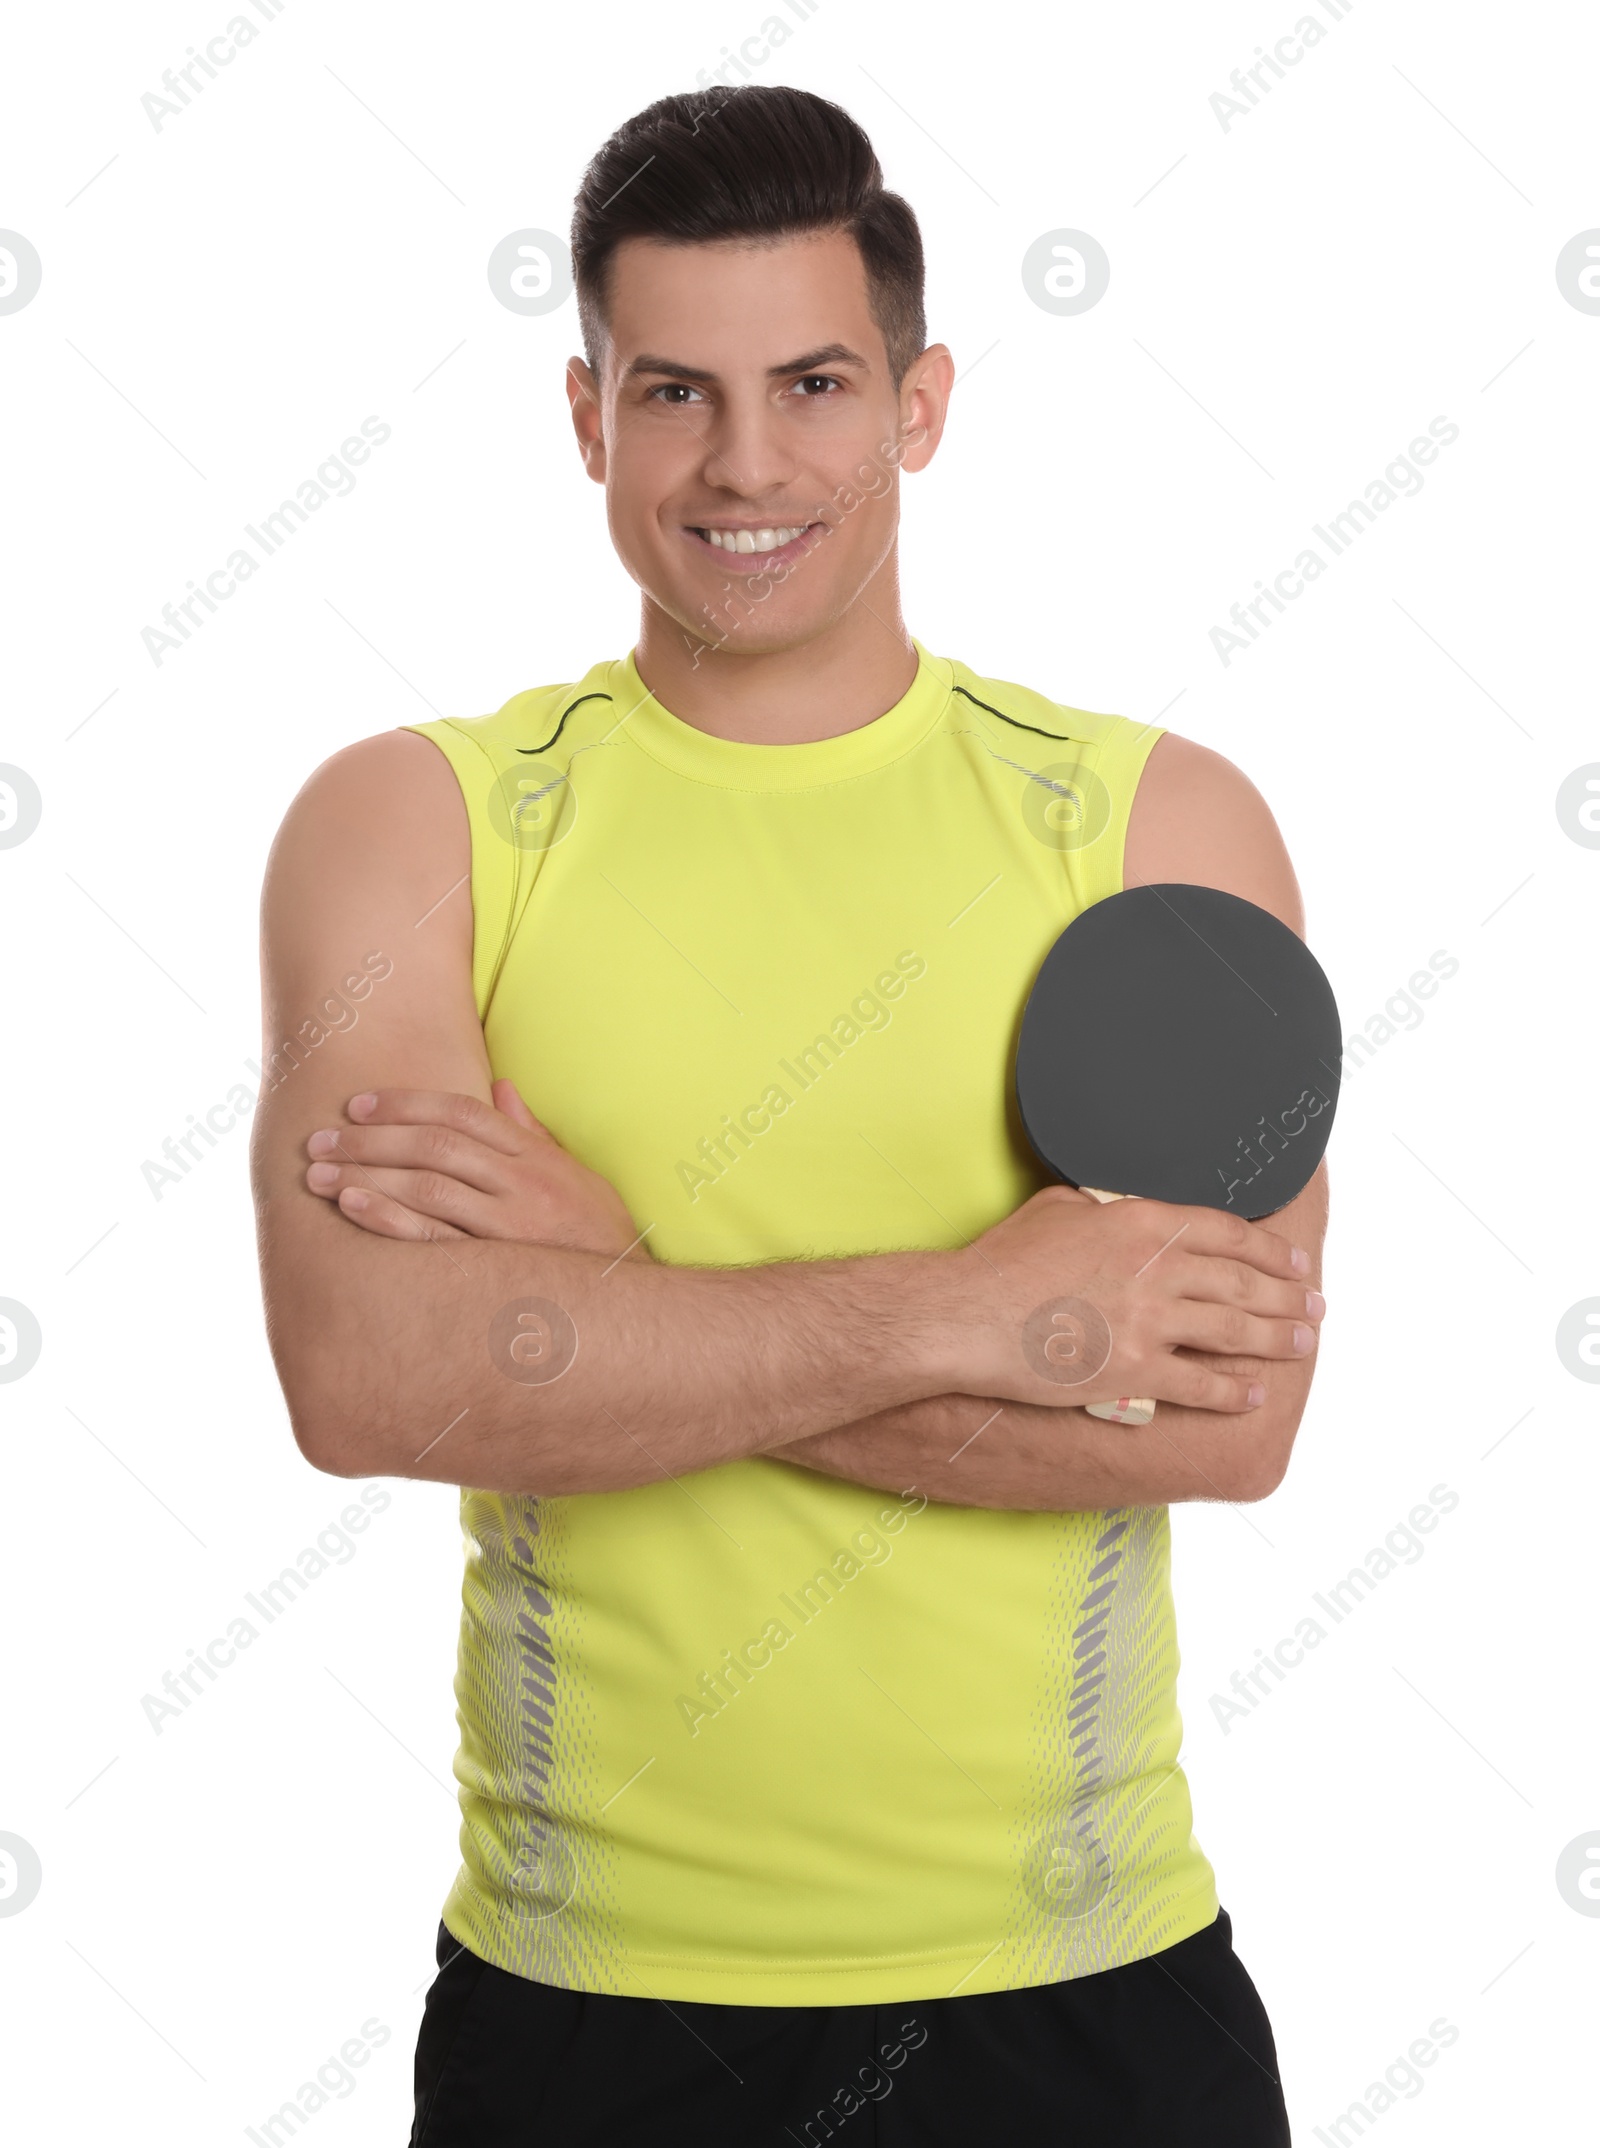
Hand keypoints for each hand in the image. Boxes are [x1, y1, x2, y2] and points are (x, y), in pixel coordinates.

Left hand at [303, 1080, 646, 1261]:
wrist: (631, 1302)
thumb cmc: (597, 1236)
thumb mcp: (576, 1174)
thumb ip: (532, 1133)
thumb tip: (501, 1088)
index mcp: (535, 1157)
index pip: (463, 1113)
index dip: (408, 1102)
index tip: (361, 1104)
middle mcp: (522, 1184)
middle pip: (434, 1144)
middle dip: (370, 1138)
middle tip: (319, 1139)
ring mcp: (511, 1226)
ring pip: (428, 1186)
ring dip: (366, 1175)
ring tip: (317, 1174)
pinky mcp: (498, 1268)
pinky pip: (434, 1239)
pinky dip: (389, 1219)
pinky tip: (352, 1207)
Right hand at [961, 1184, 1321, 1415]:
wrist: (966, 1316)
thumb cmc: (999, 1263)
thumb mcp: (1055, 1210)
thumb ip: (1101, 1210)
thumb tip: (1112, 1213)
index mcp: (1142, 1221)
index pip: (1227, 1231)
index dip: (1270, 1248)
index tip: (1293, 1261)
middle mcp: (1157, 1268)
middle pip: (1242, 1280)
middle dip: (1288, 1294)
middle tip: (1314, 1305)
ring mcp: (1149, 1321)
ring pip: (1233, 1329)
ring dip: (1275, 1337)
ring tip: (1302, 1342)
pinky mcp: (1134, 1371)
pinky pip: (1201, 1382)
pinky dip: (1233, 1390)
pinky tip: (1253, 1393)